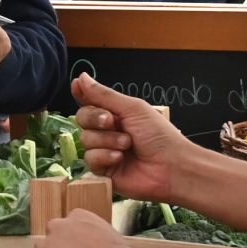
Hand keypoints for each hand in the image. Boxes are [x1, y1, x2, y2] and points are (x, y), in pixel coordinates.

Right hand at [69, 73, 191, 201]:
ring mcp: (104, 151)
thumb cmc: (158, 135)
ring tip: (127, 145)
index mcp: (115, 114)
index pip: (90, 101)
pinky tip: (120, 158)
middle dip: (95, 118)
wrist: (170, 166)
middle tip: (112, 121)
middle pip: (82, 118)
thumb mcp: (132, 109)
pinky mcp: (103, 170)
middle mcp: (107, 131)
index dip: (81, 94)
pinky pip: (90, 159)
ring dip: (107, 140)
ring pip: (86, 139)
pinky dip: (105, 156)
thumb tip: (81, 77)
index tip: (76, 86)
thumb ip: (104, 95)